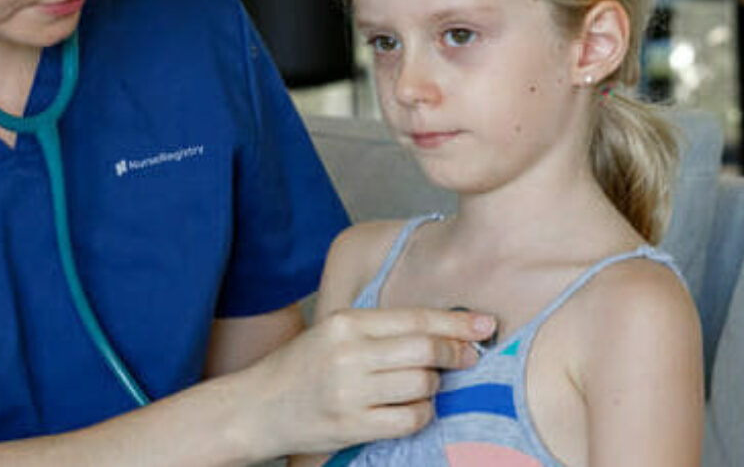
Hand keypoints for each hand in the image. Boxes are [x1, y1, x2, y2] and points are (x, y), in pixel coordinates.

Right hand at [239, 306, 494, 456]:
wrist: (258, 406)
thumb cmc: (301, 368)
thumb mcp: (333, 335)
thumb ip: (379, 331)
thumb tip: (441, 331)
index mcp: (345, 323)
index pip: (414, 318)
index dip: (456, 322)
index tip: (485, 324)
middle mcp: (348, 353)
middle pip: (425, 350)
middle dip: (456, 353)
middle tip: (468, 357)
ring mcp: (350, 391)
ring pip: (422, 384)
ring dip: (433, 387)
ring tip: (421, 386)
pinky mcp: (352, 425)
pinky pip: (411, 419)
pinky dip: (421, 414)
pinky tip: (410, 409)